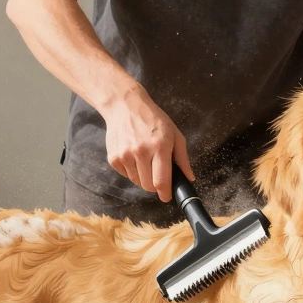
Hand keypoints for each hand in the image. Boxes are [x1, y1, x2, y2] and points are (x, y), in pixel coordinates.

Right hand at [102, 86, 192, 200]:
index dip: (165, 193)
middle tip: (157, 174)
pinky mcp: (113, 158)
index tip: (167, 196)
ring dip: (143, 177)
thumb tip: (189, 178)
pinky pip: (126, 175)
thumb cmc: (153, 120)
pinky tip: (133, 156)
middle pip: (148, 185)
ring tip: (145, 160)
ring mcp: (125, 156)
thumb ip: (182, 158)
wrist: (124, 106)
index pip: (161, 180)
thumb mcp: (174, 133)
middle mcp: (140, 152)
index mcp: (159, 147)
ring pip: (136, 182)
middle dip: (155, 185)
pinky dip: (132, 171)